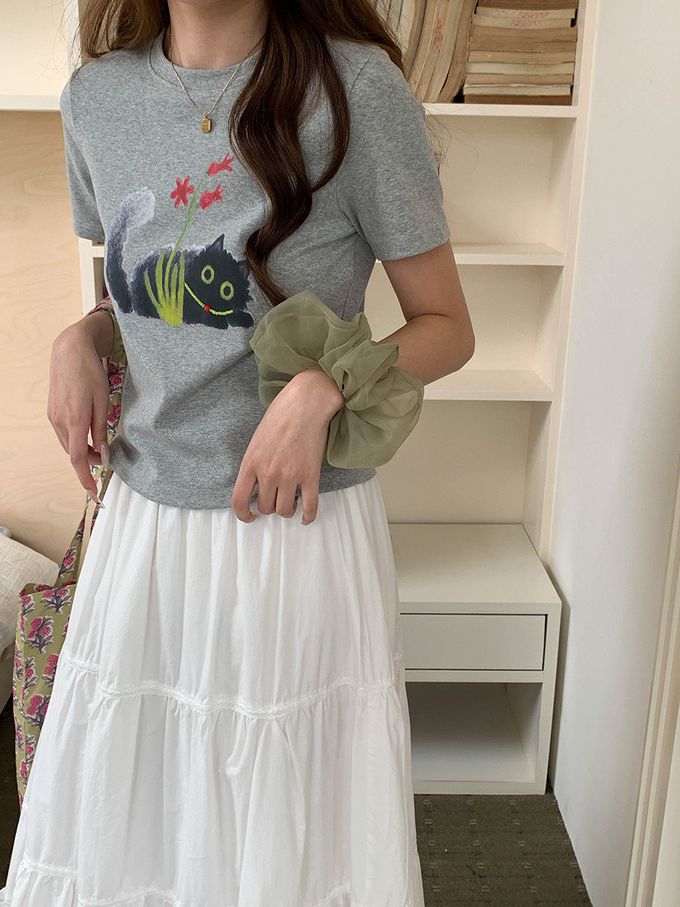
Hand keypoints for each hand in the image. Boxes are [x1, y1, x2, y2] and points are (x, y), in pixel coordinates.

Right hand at [47, 319, 110, 502]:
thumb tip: (102, 452)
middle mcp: (59, 421)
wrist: (69, 351)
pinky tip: (86, 434)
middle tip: (106, 459)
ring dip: (81, 450)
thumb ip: (101, 429)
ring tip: (98, 447)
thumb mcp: (103, 401)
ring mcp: (53, 416)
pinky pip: (63, 433)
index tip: (93, 491)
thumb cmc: (90, 372)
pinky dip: (75, 439)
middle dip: (88, 461)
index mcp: (75, 419)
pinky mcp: (52, 411)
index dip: (85, 477)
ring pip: (67, 444)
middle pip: (73, 453)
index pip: (78, 458)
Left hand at [231, 368, 344, 524]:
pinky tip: (306, 517)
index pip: (239, 501)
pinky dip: (308, 516)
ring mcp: (290, 475)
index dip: (243, 514)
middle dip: (270, 507)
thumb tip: (256, 486)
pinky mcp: (310, 475)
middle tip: (277, 498)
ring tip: (291, 501)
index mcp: (250, 463)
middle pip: (266, 507)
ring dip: (287, 510)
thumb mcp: (256, 441)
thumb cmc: (280, 416)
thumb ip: (254, 464)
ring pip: (285, 510)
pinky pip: (310, 506)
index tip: (250, 516)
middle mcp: (268, 473)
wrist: (305, 403)